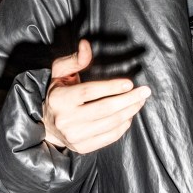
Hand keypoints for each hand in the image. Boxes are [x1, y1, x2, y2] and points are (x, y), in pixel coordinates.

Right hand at [42, 39, 150, 153]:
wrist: (47, 125)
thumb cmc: (58, 93)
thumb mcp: (60, 72)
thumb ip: (75, 59)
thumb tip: (86, 45)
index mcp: (60, 99)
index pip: (90, 92)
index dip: (111, 87)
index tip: (130, 83)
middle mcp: (65, 119)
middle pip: (105, 109)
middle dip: (129, 100)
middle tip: (145, 92)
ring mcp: (74, 136)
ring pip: (110, 123)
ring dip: (130, 111)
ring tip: (140, 101)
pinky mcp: (82, 147)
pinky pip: (109, 137)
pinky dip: (123, 126)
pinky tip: (129, 115)